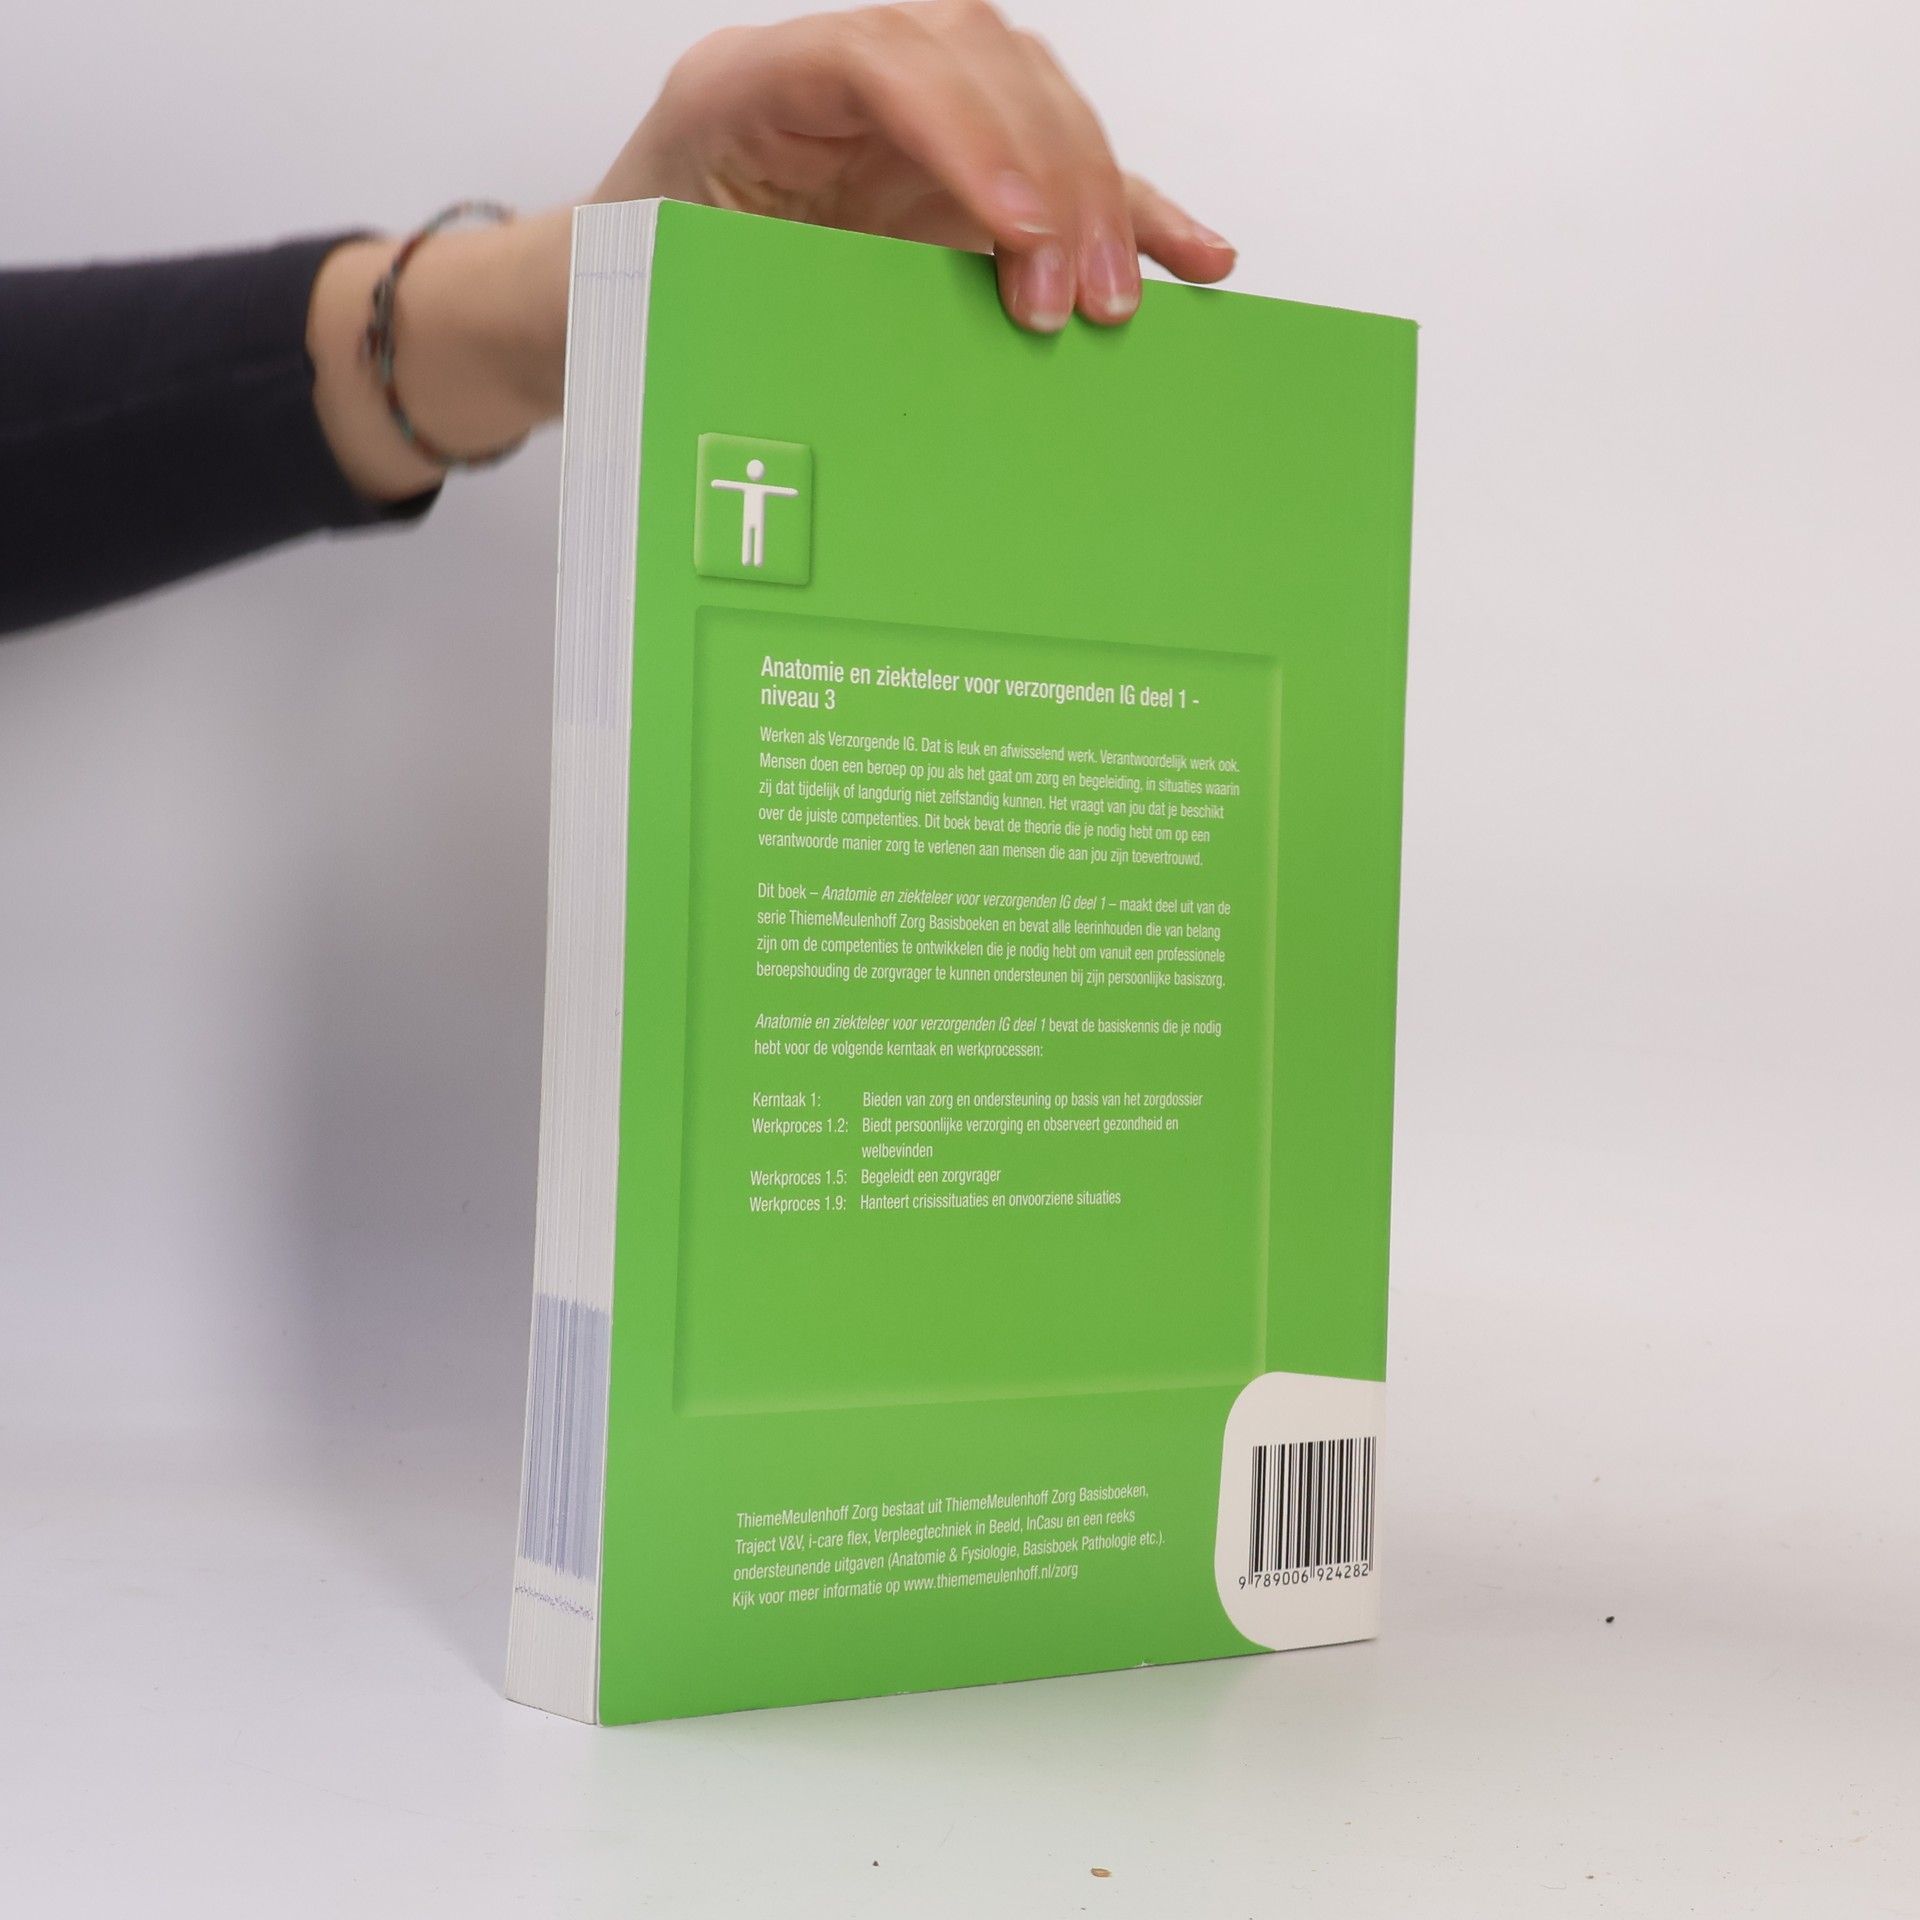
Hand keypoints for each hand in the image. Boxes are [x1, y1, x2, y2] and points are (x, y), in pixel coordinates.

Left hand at [600, 2, 1234, 332]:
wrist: (607, 310)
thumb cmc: (633, 305)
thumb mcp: (669, 306)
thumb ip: (763, 305)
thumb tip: (883, 381)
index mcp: (745, 88)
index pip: (876, 58)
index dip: (963, 130)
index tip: (1017, 229)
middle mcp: (833, 80)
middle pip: (980, 62)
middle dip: (1049, 175)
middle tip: (1072, 299)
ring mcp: (901, 117)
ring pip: (1033, 99)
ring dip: (1097, 195)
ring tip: (1119, 301)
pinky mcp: (951, 172)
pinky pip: (1054, 174)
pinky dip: (1127, 209)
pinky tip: (1192, 254)